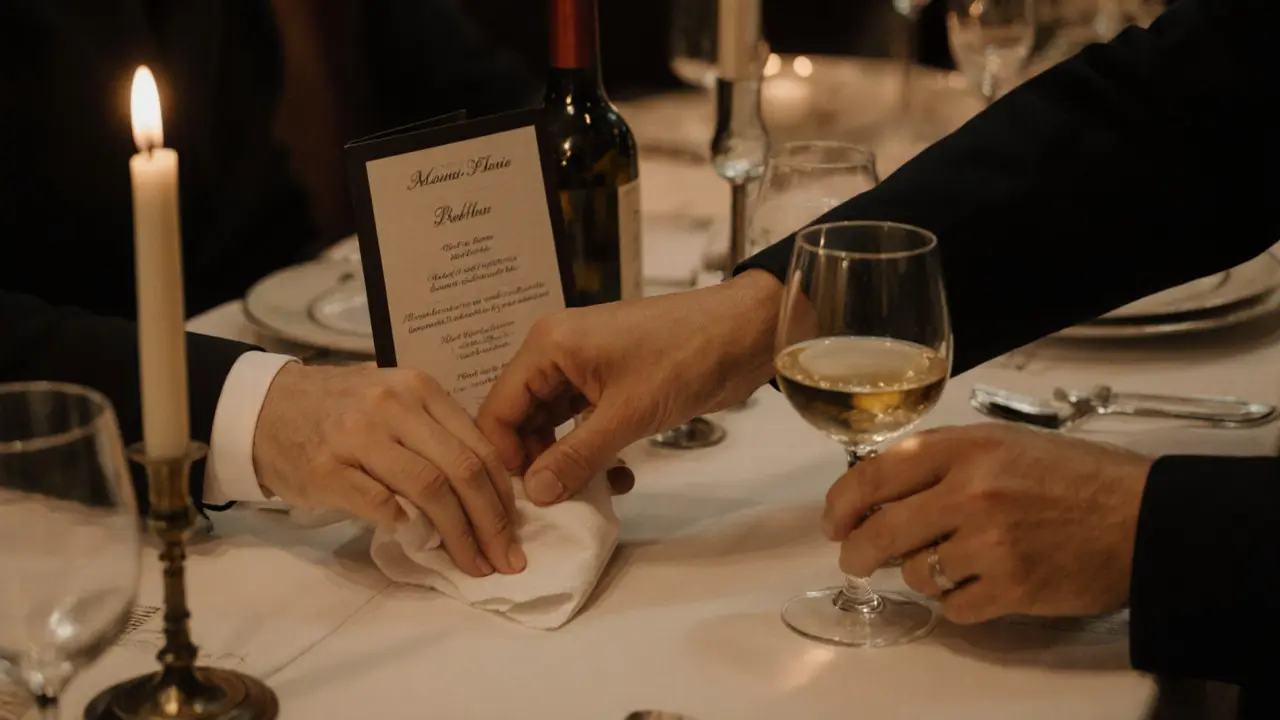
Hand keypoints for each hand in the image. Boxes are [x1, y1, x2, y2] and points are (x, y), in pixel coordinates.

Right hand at [253, 363, 522, 576]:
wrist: (265, 406)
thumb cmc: (339, 410)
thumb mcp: (396, 404)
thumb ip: (436, 437)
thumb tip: (486, 494)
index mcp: (420, 390)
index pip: (480, 447)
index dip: (503, 496)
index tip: (514, 531)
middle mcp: (395, 407)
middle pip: (463, 470)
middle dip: (492, 523)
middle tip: (505, 559)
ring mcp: (359, 436)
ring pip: (430, 489)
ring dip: (458, 535)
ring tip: (472, 563)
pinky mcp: (326, 469)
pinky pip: (378, 503)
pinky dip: (405, 526)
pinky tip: (417, 541)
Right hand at [477, 270, 783, 504]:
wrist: (744, 334)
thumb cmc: (684, 357)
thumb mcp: (626, 414)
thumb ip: (576, 456)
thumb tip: (536, 494)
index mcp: (548, 345)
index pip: (499, 407)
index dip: (503, 455)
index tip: (520, 499)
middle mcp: (558, 353)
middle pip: (523, 418)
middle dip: (538, 462)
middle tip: (556, 504)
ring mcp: (585, 369)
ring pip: (556, 425)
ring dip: (570, 461)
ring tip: (592, 493)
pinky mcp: (611, 384)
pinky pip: (584, 424)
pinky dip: (594, 451)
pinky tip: (619, 476)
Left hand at [824, 423, 1151, 622]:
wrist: (1142, 516)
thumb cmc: (1073, 475)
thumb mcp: (1003, 442)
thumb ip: (942, 460)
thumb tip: (881, 490)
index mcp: (967, 449)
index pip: (876, 474)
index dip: (842, 502)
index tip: (833, 521)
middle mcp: (972, 493)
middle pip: (881, 532)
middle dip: (857, 551)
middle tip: (854, 558)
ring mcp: (991, 544)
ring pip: (916, 573)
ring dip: (920, 573)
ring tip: (947, 562)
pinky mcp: (1012, 588)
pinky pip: (953, 607)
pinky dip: (956, 601)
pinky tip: (976, 584)